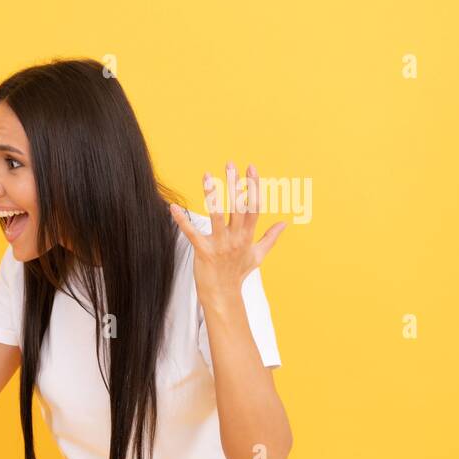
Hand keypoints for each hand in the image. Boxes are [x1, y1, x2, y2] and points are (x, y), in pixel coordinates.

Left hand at [169, 161, 286, 311]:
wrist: (223, 294)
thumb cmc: (238, 273)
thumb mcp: (258, 255)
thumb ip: (270, 237)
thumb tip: (285, 223)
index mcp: (248, 235)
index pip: (254, 206)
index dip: (253, 186)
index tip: (251, 168)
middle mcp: (236, 238)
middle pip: (237, 206)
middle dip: (235, 184)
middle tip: (230, 164)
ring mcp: (220, 244)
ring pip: (216, 215)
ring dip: (211, 195)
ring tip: (207, 176)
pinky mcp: (203, 251)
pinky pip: (191, 232)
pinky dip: (182, 220)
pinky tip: (173, 207)